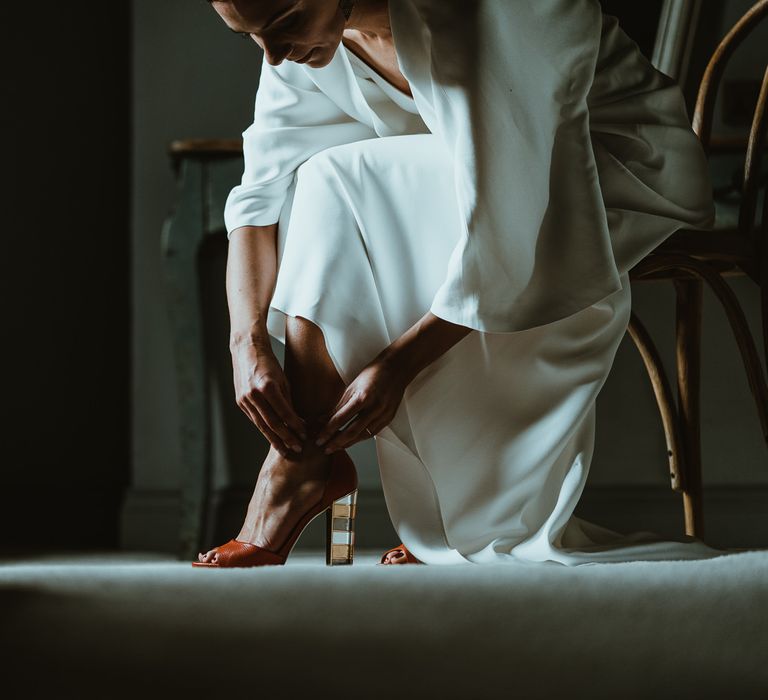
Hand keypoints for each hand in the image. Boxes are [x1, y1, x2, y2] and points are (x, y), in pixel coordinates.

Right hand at [231, 339, 306, 456]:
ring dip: (274, 438)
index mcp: (267, 387)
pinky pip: (254, 419)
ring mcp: (244, 399)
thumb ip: (287, 400)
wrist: (246, 350)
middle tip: (297, 448)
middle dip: (286, 438)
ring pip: (261, 425)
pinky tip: (273, 436)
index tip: (305, 435)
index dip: (295, 426)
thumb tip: (296, 420)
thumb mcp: (283, 379)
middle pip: (272, 423)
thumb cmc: (269, 362)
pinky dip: (265, 429)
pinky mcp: (239, 401)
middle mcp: (254, 395)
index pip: (284, 413)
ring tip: (285, 449)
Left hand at [315, 356, 410, 452]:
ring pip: (363, 435)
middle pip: (352, 431)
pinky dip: (360, 438)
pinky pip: (373, 433)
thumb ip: (338, 406)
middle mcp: (374, 408)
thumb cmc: (372, 374)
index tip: (319, 439)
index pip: (341, 419)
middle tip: (325, 449)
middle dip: (336, 443)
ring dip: (348, 443)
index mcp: (362, 397)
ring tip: (336, 447)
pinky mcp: (389, 418)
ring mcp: (383, 414)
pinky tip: (352, 441)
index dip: (328, 431)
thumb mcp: (351, 388)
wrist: (396, 369)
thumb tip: (322, 420)